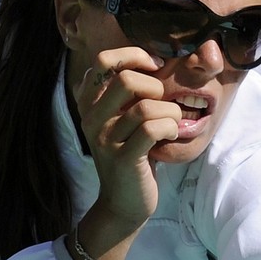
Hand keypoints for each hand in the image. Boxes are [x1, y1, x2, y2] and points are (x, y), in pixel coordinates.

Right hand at [73, 47, 181, 227]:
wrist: (124, 203)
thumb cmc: (132, 155)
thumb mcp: (123, 119)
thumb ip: (129, 92)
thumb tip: (154, 59)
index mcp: (89, 103)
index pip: (103, 60)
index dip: (134, 56)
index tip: (155, 68)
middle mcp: (91, 118)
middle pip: (126, 80)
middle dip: (156, 87)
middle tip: (164, 104)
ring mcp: (105, 139)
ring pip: (145, 107)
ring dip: (169, 112)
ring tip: (171, 123)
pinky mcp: (123, 158)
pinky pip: (153, 129)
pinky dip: (170, 128)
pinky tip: (170, 136)